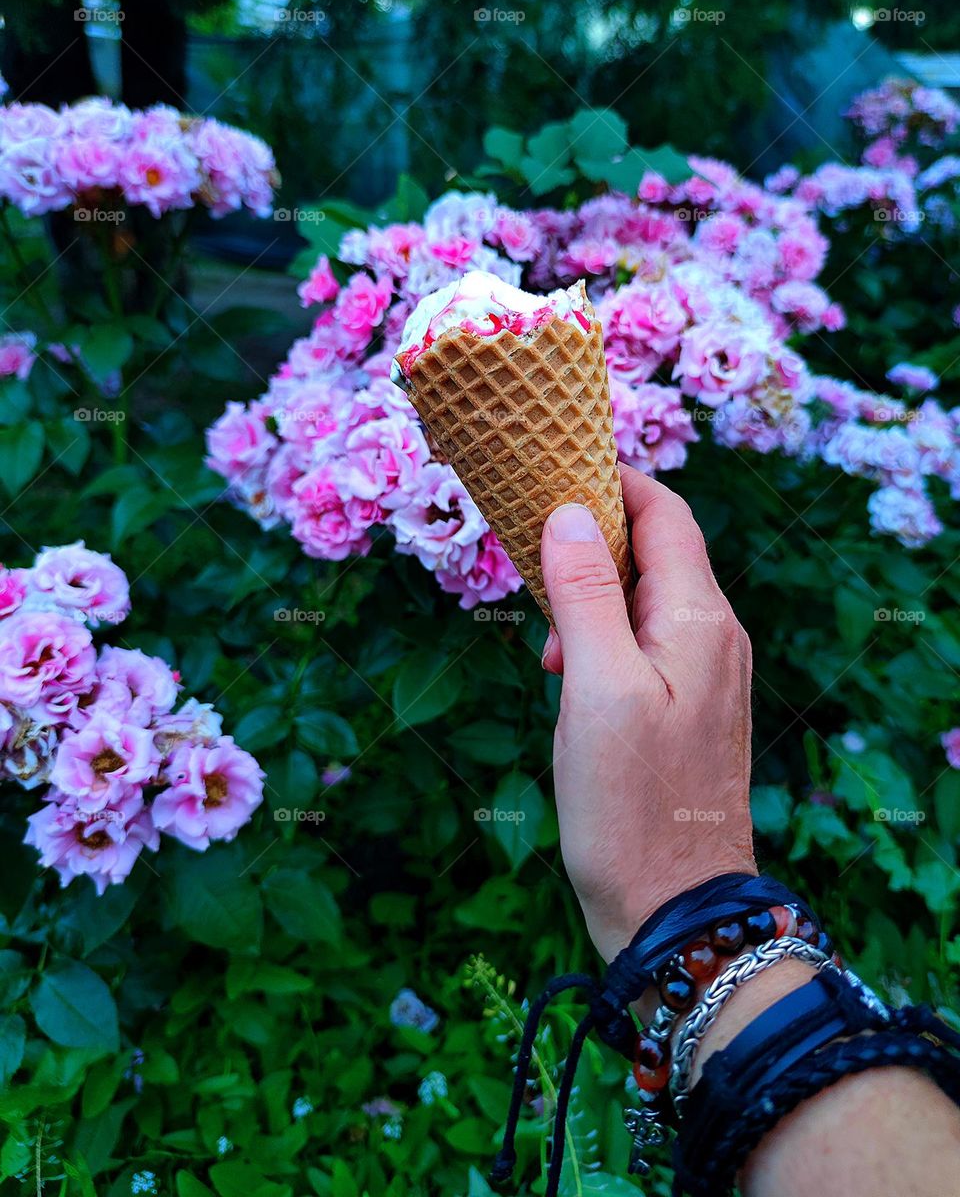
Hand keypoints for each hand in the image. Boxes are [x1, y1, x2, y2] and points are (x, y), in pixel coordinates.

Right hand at [540, 466, 756, 962]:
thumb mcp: (596, 690)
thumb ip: (586, 596)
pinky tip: (565, 678)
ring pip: (645, 599)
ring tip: (543, 642)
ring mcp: (705, 676)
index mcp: (699, 620)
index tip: (553, 470)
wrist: (675, 909)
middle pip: (656, 551)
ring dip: (590, 596)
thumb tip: (568, 512)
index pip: (666, 514)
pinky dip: (601, 638)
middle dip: (591, 542)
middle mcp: (713, 637)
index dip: (615, 482)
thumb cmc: (630, 805)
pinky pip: (645, 644)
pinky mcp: (687, 710)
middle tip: (528, 560)